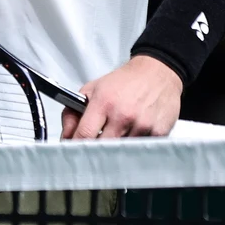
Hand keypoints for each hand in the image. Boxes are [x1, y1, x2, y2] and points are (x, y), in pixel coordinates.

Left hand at [61, 55, 181, 139]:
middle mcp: (123, 115)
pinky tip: (133, 135)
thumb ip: (73, 112)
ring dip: (115, 150)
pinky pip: (140, 150)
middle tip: (94, 146)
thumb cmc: (124, 81)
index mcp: (103, 102)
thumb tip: (66, 136)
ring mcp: (142, 125)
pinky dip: (133, 148)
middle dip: (95, 150)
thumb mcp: (92, 89)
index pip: (84, 134)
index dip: (75, 146)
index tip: (72, 151)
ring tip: (116, 136)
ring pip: (121, 152)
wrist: (158, 72)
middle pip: (102, 148)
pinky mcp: (158, 133)